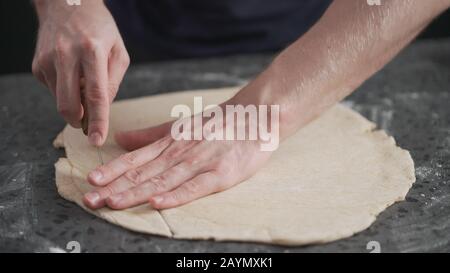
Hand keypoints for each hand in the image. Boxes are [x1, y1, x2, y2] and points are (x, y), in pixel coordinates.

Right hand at [32, 0, 129, 145]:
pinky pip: (53, 91)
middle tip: (89, 123)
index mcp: (91, 50)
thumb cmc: (99, 29)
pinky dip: (65, 91)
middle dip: (80, 121)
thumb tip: (103, 109)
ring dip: (74, 103)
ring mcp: (47, 60)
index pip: (95, 94)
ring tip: (82, 82)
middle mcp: (65, 54)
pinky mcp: (37, 65)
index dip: (97, 121)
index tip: (96, 140)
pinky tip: (71, 73)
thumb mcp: (118, 51)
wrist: (67, 4)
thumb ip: (113, 81)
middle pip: (69, 105)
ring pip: (59, 101)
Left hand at [83, 117, 272, 209]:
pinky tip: (158, 202)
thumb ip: (150, 135)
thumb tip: (121, 139)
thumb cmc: (217, 124)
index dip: (112, 171)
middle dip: (114, 188)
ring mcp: (199, 163)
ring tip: (113, 202)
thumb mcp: (180, 126)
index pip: (135, 159)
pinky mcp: (220, 173)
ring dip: (136, 192)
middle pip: (143, 173)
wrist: (254, 116)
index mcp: (169, 143)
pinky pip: (195, 187)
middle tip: (90, 200)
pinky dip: (176, 195)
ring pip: (163, 180)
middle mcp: (179, 153)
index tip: (91, 182)